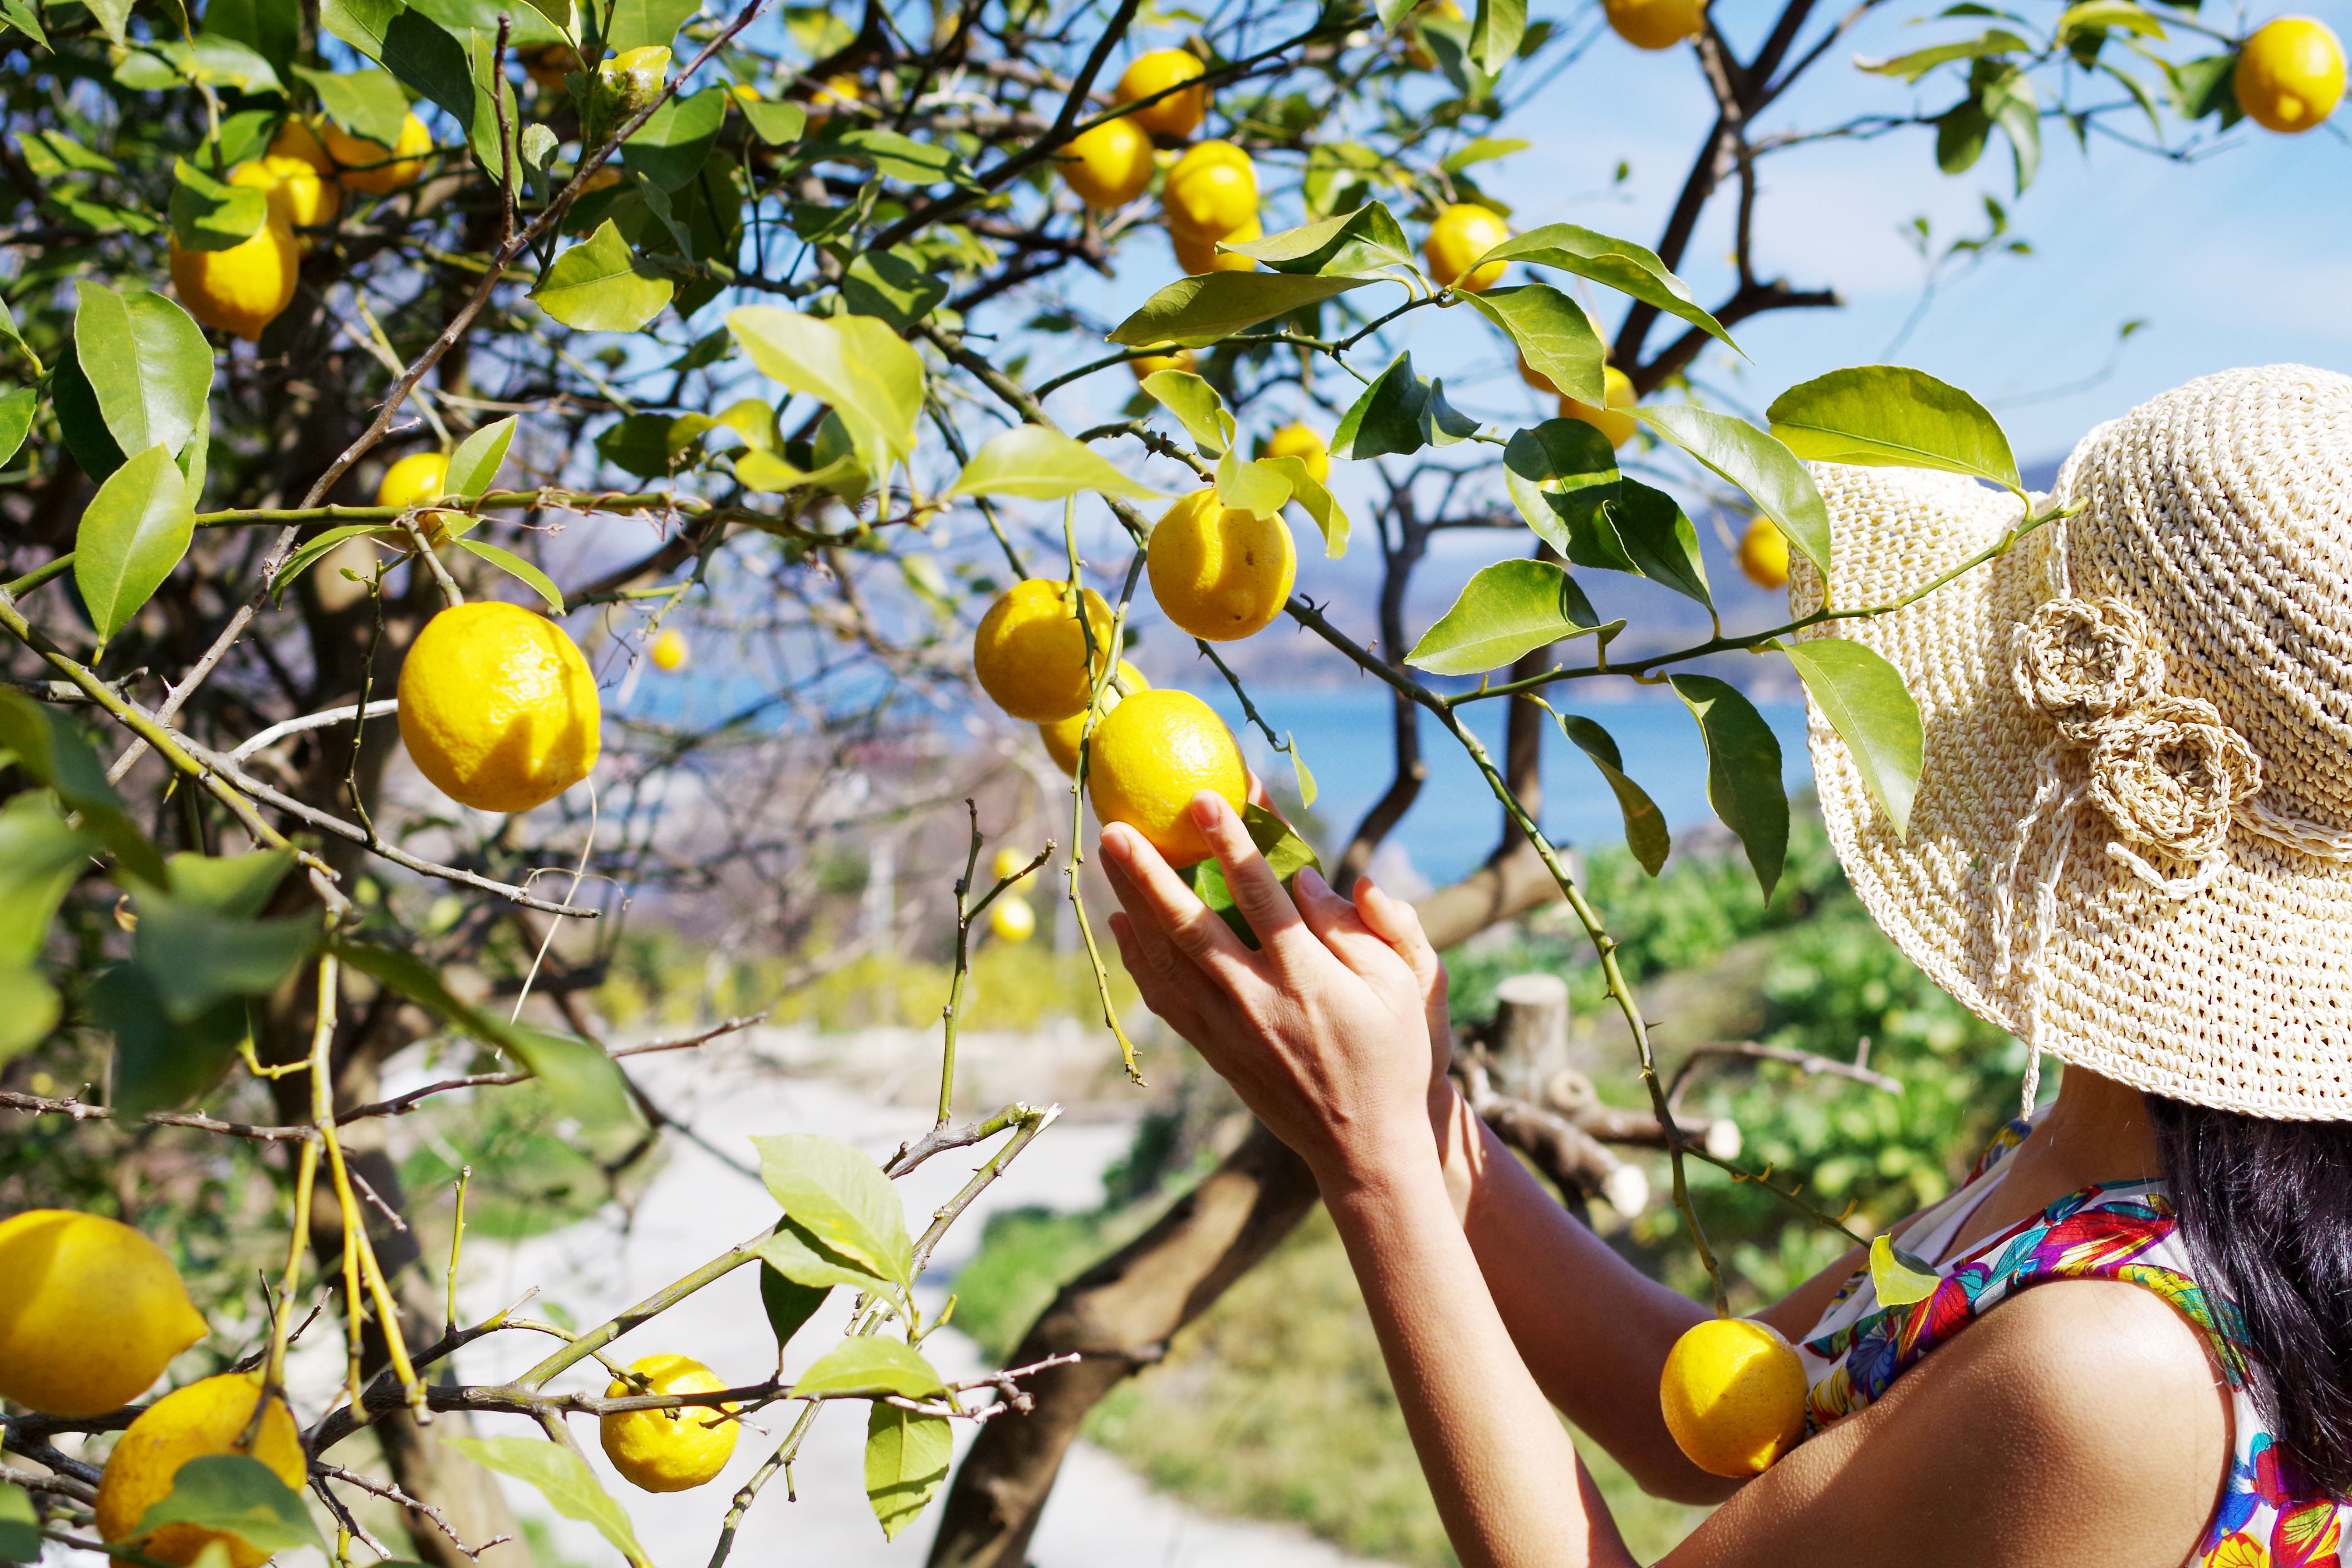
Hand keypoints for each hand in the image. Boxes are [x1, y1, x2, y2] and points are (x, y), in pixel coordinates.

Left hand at [1100, 791, 1442, 1187]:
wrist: (1365, 1147)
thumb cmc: (1396, 1056)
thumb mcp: (1409, 987)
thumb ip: (1370, 928)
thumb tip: (1318, 879)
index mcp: (1309, 977)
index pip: (1260, 895)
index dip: (1230, 843)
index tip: (1204, 799)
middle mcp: (1257, 1000)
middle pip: (1189, 924)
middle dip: (1149, 872)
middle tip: (1116, 827)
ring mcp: (1229, 1029)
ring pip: (1165, 959)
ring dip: (1131, 905)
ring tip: (1106, 859)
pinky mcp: (1215, 1050)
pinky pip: (1165, 998)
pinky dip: (1138, 959)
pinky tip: (1121, 925)